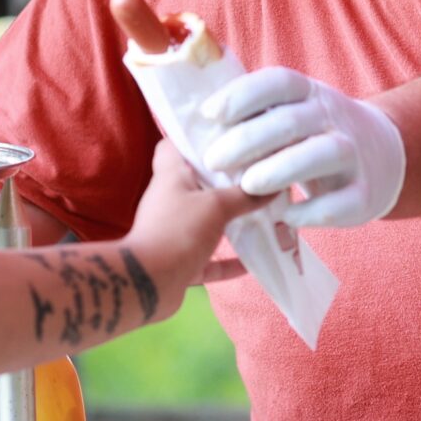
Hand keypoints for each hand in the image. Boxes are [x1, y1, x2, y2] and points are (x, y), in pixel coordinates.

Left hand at [125, 138, 280, 291]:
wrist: (149, 283)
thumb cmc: (178, 231)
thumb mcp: (216, 206)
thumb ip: (244, 196)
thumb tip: (271, 186)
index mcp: (170, 178)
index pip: (173, 147)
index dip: (193, 139)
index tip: (223, 138)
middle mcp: (169, 202)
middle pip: (195, 185)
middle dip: (222, 183)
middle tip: (253, 177)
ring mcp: (173, 232)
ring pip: (204, 222)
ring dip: (227, 223)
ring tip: (258, 216)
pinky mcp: (179, 262)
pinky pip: (208, 260)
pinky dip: (227, 262)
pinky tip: (252, 263)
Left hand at [196, 67, 405, 229]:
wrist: (383, 157)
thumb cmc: (312, 136)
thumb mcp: (292, 114)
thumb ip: (255, 118)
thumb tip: (195, 126)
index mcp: (309, 93)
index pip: (276, 83)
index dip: (242, 95)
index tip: (210, 114)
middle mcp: (333, 116)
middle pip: (289, 121)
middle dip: (247, 140)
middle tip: (213, 160)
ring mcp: (353, 153)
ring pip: (319, 155)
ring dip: (279, 170)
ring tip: (247, 186)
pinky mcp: (364, 193)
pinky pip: (338, 202)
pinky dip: (310, 211)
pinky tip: (285, 217)